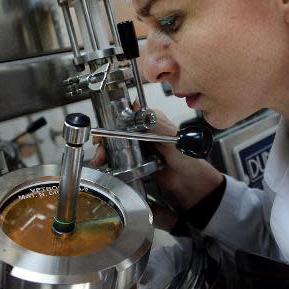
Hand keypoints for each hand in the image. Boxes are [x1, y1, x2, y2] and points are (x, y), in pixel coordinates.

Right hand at [91, 104, 222, 209]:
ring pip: (115, 145)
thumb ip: (154, 123)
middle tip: (100, 149)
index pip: (126, 115)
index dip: (111, 121)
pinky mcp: (135, 161)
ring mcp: (138, 146)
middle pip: (116, 130)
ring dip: (105, 151)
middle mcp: (142, 131)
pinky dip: (111, 162)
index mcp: (151, 120)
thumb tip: (137, 106)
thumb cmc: (186, 157)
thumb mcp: (171, 137)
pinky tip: (107, 166)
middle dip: (105, 139)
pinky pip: (119, 159)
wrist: (189, 182)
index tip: (103, 129)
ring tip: (101, 160)